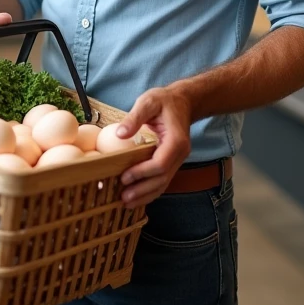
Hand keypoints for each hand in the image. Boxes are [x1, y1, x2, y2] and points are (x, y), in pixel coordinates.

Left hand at [116, 86, 192, 206]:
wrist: (183, 102)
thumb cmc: (165, 101)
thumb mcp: (148, 102)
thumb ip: (134, 117)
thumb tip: (120, 134)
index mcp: (176, 140)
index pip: (160, 163)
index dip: (142, 172)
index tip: (124, 177)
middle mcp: (181, 153)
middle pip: (162, 178)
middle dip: (143, 190)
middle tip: (123, 198)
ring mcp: (178, 159)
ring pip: (164, 183)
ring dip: (146, 195)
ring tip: (127, 203)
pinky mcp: (172, 161)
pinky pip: (163, 179)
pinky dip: (151, 190)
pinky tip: (138, 197)